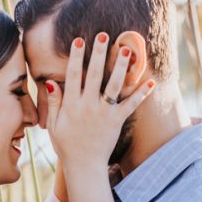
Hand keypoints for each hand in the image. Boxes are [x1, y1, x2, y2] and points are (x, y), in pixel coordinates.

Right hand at [45, 33, 154, 169]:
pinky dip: (141, 94)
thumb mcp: (54, 125)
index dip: (75, 56)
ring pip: (113, 85)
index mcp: (71, 105)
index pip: (72, 75)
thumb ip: (54, 103)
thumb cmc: (66, 145)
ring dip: (121, 66)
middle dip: (99, 53)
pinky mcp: (116, 121)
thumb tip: (50, 82)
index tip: (79, 40)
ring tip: (127, 50)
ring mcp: (103, 113)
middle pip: (94, 74)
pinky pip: (130, 106)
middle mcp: (87, 106)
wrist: (84, 166)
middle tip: (104, 35)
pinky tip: (150, 81)